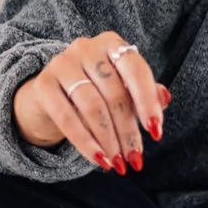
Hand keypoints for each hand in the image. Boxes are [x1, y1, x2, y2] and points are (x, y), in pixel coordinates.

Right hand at [11, 31, 170, 173]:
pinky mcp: (43, 84)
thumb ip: (145, 93)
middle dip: (128, 131)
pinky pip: (67, 118)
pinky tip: (98, 159)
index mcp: (111, 43)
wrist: (48, 95)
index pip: (135, 70)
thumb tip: (165, 98)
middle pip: (114, 93)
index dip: (148, 102)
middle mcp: (86, 47)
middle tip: (136, 159)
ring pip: (93, 107)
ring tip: (118, 163)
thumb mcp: (121, 89)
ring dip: (109, 140)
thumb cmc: (94, 90)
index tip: (156, 133)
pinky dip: (85, 142)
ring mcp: (61, 63)